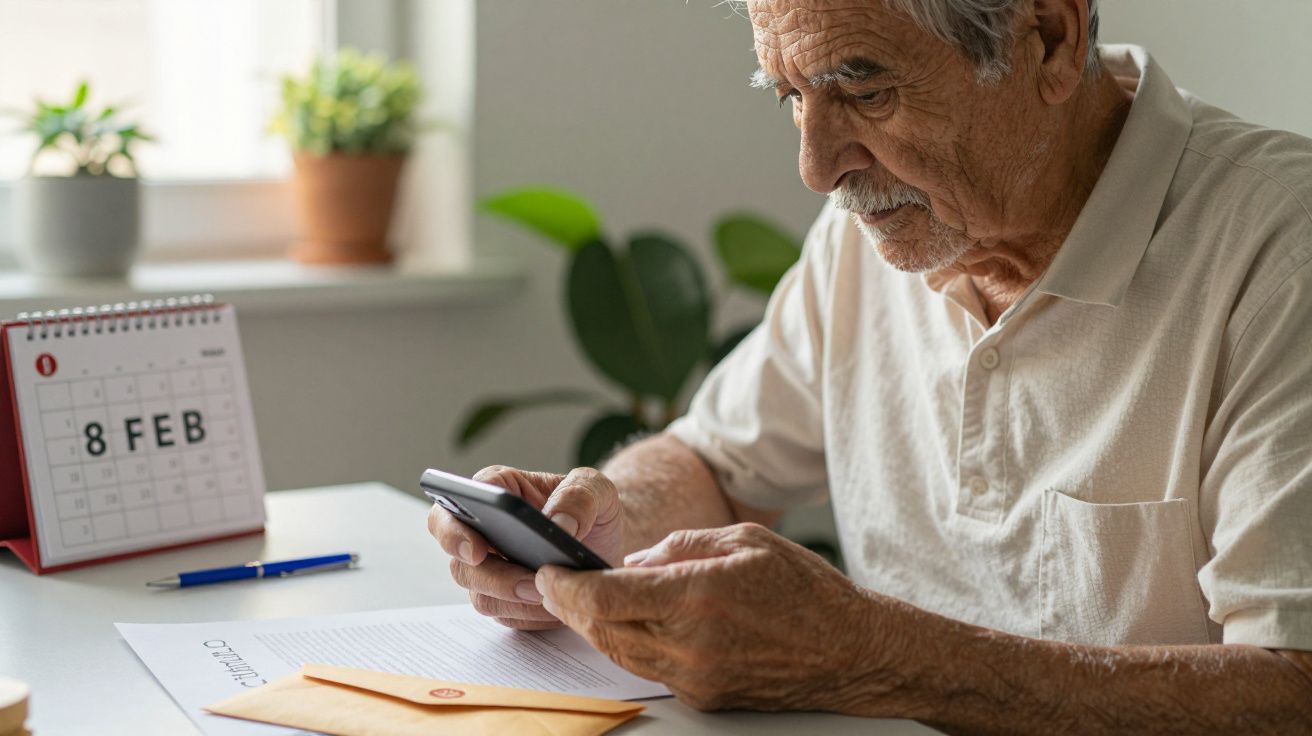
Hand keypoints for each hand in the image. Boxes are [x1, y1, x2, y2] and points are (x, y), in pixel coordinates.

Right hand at [428, 465, 624, 629]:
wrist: (610, 543)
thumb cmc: (595, 507)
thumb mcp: (596, 488)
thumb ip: (578, 496)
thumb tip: (557, 524)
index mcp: (499, 490)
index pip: (458, 502)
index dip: (456, 529)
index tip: (477, 551)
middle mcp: (485, 530)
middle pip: (460, 559)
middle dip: (490, 577)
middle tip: (527, 583)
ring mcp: (491, 567)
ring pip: (480, 593)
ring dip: (514, 600)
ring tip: (549, 594)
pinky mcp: (505, 598)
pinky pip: (505, 614)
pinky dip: (529, 615)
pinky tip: (555, 606)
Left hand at [535, 523, 894, 711]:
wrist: (851, 652)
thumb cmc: (805, 590)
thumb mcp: (743, 540)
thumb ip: (680, 546)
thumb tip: (633, 561)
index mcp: (698, 596)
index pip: (605, 596)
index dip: (565, 586)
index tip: (548, 571)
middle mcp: (690, 644)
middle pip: (600, 630)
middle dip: (568, 606)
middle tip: (554, 583)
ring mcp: (695, 678)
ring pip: (617, 654)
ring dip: (594, 627)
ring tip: (583, 601)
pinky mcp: (703, 697)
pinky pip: (648, 669)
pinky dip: (629, 644)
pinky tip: (630, 623)